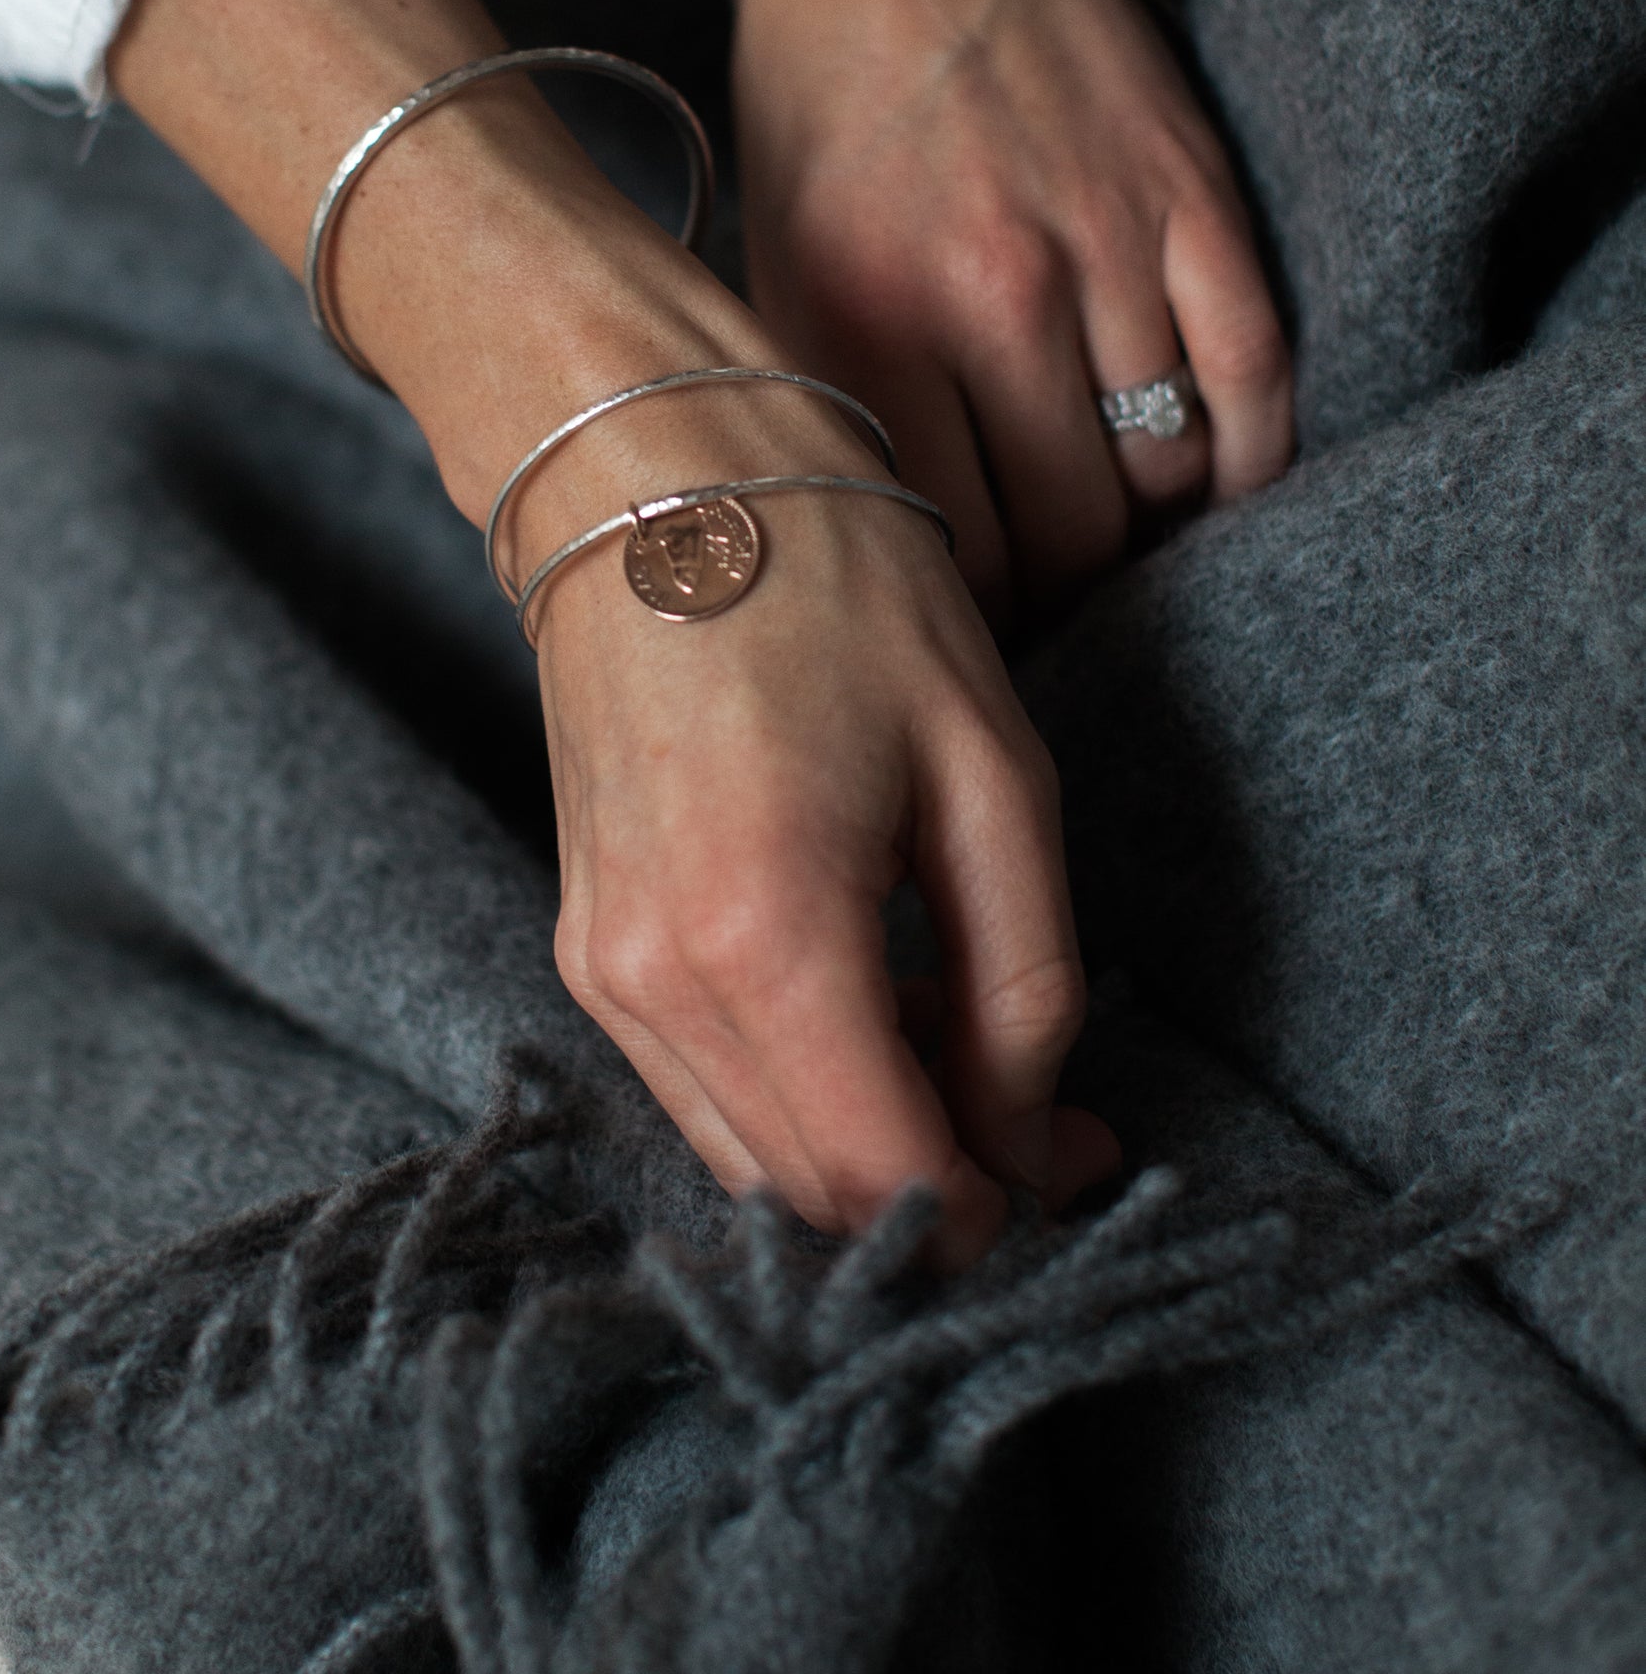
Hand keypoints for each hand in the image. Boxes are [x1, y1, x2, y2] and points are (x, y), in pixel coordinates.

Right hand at [113, 0, 1117, 1251]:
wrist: (646, 463)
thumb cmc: (835, 577)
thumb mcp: (990, 770)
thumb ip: (1021, 979)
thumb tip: (1033, 1139)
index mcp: (767, 934)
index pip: (886, 1181)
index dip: (1000, 1209)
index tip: (1087, 1166)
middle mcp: (656, 982)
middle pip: (812, 1194)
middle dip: (945, 1194)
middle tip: (1061, 1127)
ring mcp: (601, 969)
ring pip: (751, 1159)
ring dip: (870, 1152)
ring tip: (981, 1066)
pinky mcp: (586, 942)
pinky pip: (703, 1086)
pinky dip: (799, 1094)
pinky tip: (882, 1015)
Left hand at [734, 0, 1292, 614]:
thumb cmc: (820, 115)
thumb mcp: (781, 275)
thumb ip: (842, 420)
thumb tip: (904, 562)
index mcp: (867, 324)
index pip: (955, 550)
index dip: (978, 616)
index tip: (978, 629)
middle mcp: (990, 298)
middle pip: (1074, 532)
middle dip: (1070, 591)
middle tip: (1057, 598)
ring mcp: (1105, 246)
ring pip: (1168, 470)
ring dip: (1152, 526)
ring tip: (1120, 536)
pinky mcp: (1193, 199)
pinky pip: (1253, 377)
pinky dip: (1247, 457)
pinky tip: (1219, 486)